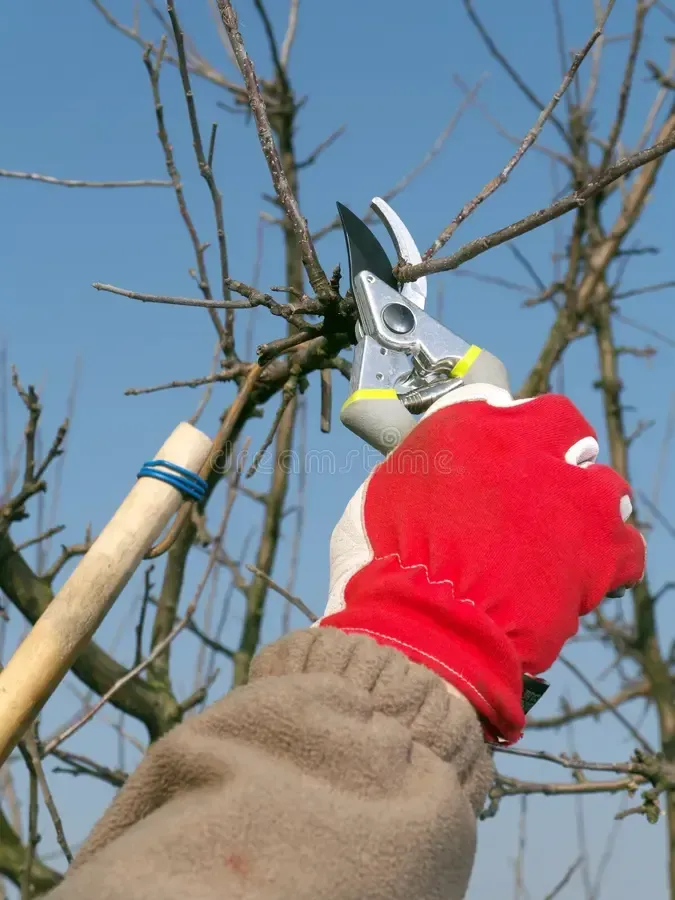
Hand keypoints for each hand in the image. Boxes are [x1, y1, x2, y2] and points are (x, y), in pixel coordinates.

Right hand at [318, 384, 644, 743]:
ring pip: (604, 482)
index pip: (495, 397)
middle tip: (531, 486)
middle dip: (550, 450)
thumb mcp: (380, 494)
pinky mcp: (599, 552)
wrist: (423, 628)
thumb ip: (420, 463)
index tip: (498, 443)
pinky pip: (626, 546)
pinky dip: (609, 558)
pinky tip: (584, 570)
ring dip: (586, 501)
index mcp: (465, 426)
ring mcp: (570, 496)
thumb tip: (443, 465)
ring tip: (561, 531)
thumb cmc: (385, 565)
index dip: (499, 422)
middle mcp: (524, 447)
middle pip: (560, 424)